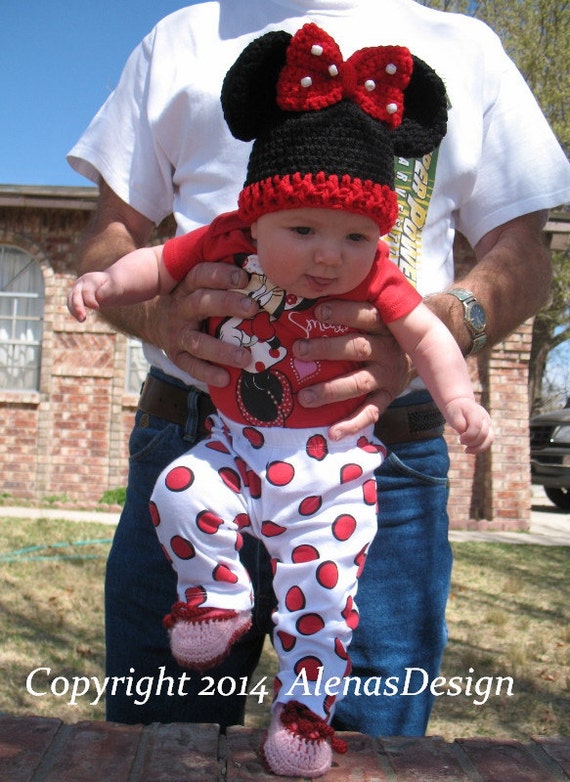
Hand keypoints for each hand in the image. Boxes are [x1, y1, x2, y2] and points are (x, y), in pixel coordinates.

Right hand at [67, 272, 114, 321]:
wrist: (110, 286)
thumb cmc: (113, 287)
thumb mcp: (113, 288)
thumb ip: (105, 292)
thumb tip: (98, 297)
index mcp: (90, 279)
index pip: (86, 291)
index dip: (90, 301)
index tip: (96, 308)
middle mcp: (81, 283)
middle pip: (75, 295)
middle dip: (77, 306)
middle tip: (83, 317)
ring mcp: (76, 290)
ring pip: (70, 300)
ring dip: (74, 311)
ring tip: (82, 320)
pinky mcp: (75, 297)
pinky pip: (71, 305)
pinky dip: (74, 312)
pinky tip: (81, 319)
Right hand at [154, 261, 258, 385]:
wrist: (152, 320)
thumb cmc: (190, 299)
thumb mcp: (197, 285)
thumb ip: (221, 280)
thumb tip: (263, 271)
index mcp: (186, 286)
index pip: (200, 275)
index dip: (221, 275)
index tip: (244, 278)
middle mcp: (180, 308)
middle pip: (201, 303)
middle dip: (227, 304)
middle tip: (253, 308)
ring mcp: (176, 334)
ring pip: (197, 341)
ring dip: (222, 350)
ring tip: (246, 357)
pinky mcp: (176, 356)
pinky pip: (190, 366)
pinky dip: (207, 373)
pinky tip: (225, 379)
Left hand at [293, 299, 412, 439]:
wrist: (420, 357)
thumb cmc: (379, 334)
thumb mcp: (374, 318)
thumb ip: (351, 312)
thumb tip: (309, 303)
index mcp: (383, 326)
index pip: (365, 315)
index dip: (343, 312)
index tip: (317, 312)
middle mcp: (388, 350)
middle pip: (357, 348)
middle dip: (326, 349)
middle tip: (298, 350)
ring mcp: (388, 376)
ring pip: (359, 383)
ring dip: (330, 390)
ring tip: (304, 397)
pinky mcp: (388, 398)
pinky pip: (370, 412)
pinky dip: (352, 424)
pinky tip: (333, 432)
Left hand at [445, 398, 493, 453]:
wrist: (460, 403)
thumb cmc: (455, 411)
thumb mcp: (453, 416)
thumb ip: (460, 425)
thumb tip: (466, 436)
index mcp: (475, 411)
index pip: (477, 426)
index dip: (469, 436)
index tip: (460, 439)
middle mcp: (485, 417)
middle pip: (483, 434)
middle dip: (471, 442)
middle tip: (460, 441)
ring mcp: (488, 423)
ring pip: (490, 439)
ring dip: (478, 448)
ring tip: (466, 450)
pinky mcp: (488, 430)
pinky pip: (488, 441)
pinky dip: (480, 448)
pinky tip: (469, 450)